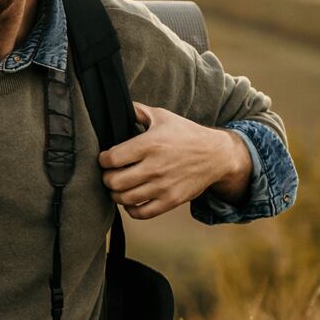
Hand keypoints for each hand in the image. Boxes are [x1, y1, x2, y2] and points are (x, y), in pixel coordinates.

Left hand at [98, 103, 249, 219]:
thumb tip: (119, 106)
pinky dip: (131, 209)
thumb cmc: (187, 134)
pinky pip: (142, 213)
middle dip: (106, 178)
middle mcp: (155, 167)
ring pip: (124, 199)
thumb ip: (138, 111)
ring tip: (119, 187)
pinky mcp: (171, 200)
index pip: (111, 158)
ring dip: (116, 194)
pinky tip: (132, 201)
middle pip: (114, 182)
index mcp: (150, 144)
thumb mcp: (163, 117)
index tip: (105, 159)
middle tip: (110, 174)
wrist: (216, 155)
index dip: (103, 160)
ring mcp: (163, 186)